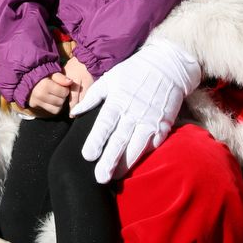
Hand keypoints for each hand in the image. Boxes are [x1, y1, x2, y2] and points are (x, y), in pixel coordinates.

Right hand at [27, 73, 72, 114]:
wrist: (24, 78)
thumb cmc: (40, 74)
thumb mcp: (50, 72)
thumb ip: (60, 77)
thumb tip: (70, 82)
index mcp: (45, 85)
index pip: (64, 92)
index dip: (65, 89)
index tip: (62, 85)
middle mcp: (41, 95)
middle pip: (61, 101)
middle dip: (63, 96)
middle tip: (59, 90)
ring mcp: (38, 102)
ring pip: (58, 108)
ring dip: (60, 102)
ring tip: (56, 95)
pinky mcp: (35, 106)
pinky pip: (52, 110)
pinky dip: (55, 107)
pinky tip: (53, 101)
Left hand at [69, 37, 200, 182]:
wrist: (167, 65)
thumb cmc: (134, 72)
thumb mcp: (110, 79)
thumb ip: (92, 97)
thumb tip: (75, 113)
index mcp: (118, 100)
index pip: (105, 124)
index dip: (97, 141)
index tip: (88, 156)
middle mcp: (134, 112)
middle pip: (120, 141)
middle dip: (110, 160)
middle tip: (100, 177)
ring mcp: (150, 120)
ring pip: (138, 147)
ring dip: (127, 163)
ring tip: (116, 176)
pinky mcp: (164, 125)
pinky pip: (154, 144)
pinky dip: (145, 155)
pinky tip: (137, 165)